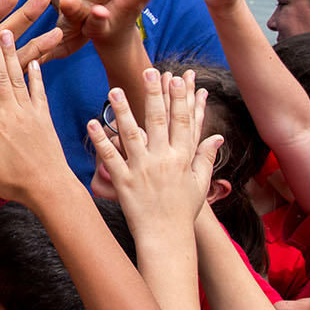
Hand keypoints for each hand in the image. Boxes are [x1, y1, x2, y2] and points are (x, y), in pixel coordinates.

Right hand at [0, 28, 73, 205]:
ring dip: (13, 53)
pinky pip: (39, 91)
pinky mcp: (44, 118)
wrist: (50, 190)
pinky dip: (37, 74)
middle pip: (1, 75)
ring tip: (10, 31)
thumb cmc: (12, 182)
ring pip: (18, 77)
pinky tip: (36, 60)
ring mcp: (30, 113)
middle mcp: (12, 113)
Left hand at [88, 69, 221, 232]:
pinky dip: (100, 141)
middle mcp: (164, 160)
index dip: (182, 98)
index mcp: (183, 158)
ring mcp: (143, 170)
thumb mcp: (200, 183)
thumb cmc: (183, 211)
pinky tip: (92, 123)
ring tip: (113, 89)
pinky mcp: (124, 182)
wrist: (167, 238)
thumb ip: (206, 157)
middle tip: (149, 70)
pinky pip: (110, 158)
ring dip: (123, 110)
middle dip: (155, 94)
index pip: (184, 122)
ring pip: (132, 135)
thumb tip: (217, 137)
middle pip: (160, 121)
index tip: (178, 76)